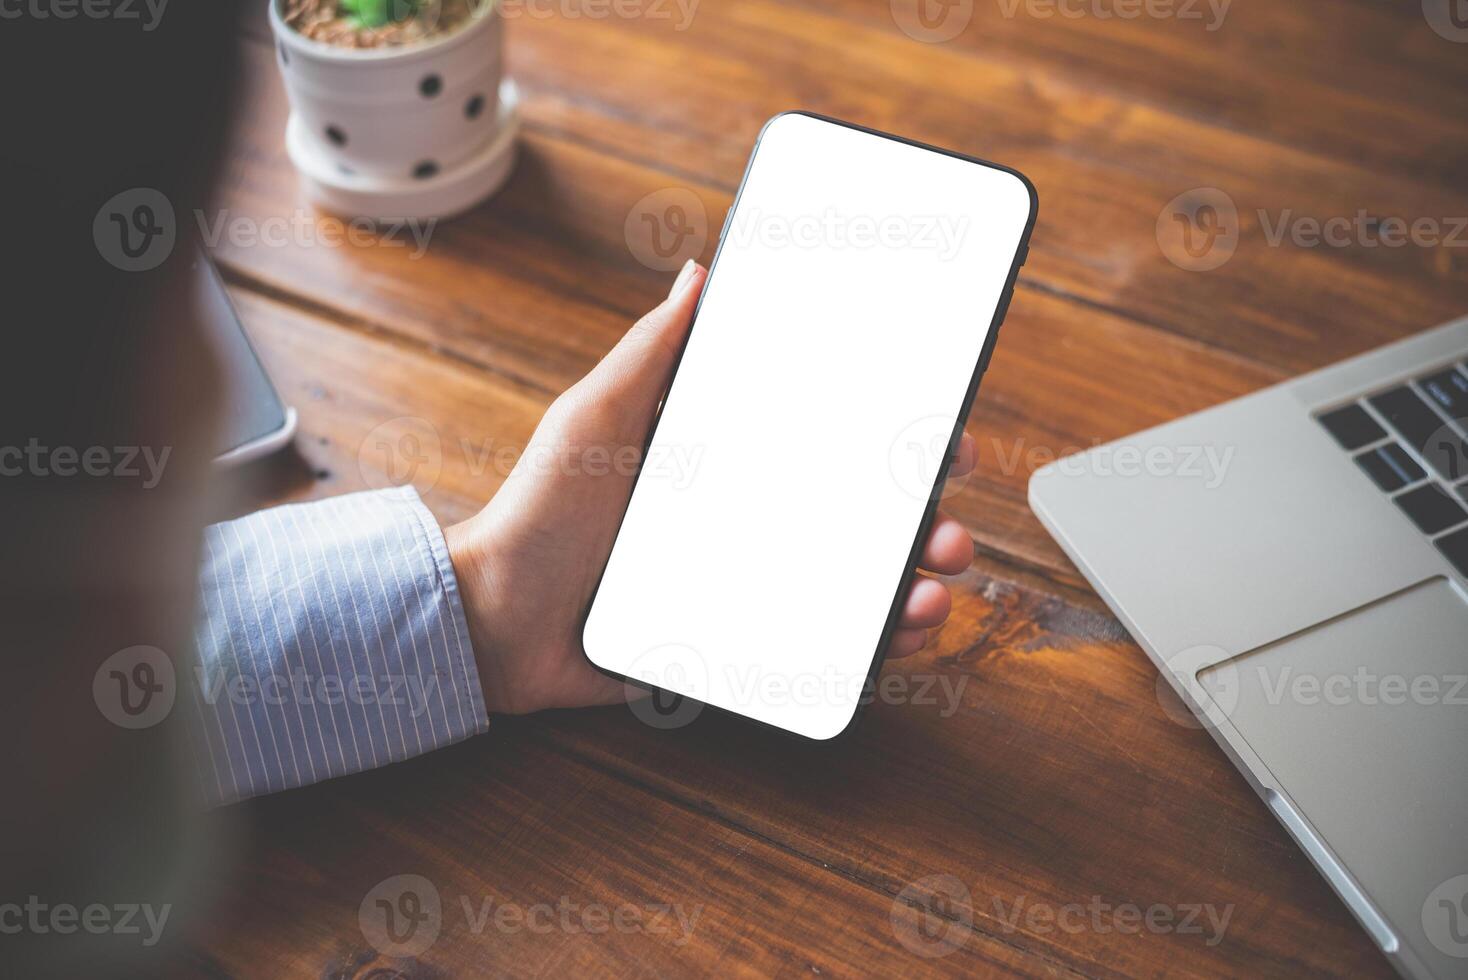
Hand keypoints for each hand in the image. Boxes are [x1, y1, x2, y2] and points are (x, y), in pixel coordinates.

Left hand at [445, 260, 976, 714]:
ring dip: (912, 584)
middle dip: (921, 519)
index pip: (827, 446)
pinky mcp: (741, 647)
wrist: (496, 620)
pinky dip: (876, 647)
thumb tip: (701, 271)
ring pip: (855, 585)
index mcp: (727, 463)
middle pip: (858, 517)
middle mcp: (750, 522)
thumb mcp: (596, 417)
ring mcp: (751, 586)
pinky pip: (824, 650)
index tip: (940, 438)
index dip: (890, 442)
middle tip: (946, 522)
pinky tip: (903, 636)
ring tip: (933, 588)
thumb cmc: (539, 513)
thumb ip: (651, 351)